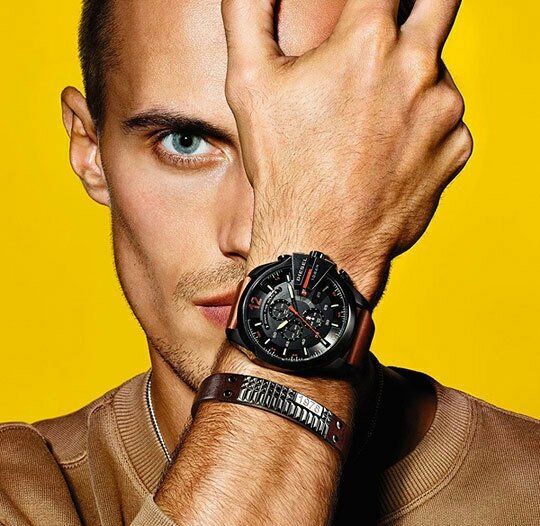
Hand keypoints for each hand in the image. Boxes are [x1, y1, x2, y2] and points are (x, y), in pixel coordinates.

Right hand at [221, 0, 472, 303]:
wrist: (321, 244)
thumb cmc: (283, 168)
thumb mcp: (249, 83)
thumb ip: (248, 11)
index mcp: (367, 40)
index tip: (368, 8)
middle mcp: (417, 68)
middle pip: (439, 1)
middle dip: (415, 9)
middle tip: (385, 38)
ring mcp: (444, 111)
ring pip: (435, 72)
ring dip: (410, 81)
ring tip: (367, 122)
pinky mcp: (456, 148)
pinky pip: (445, 121)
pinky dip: (421, 127)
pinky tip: (386, 154)